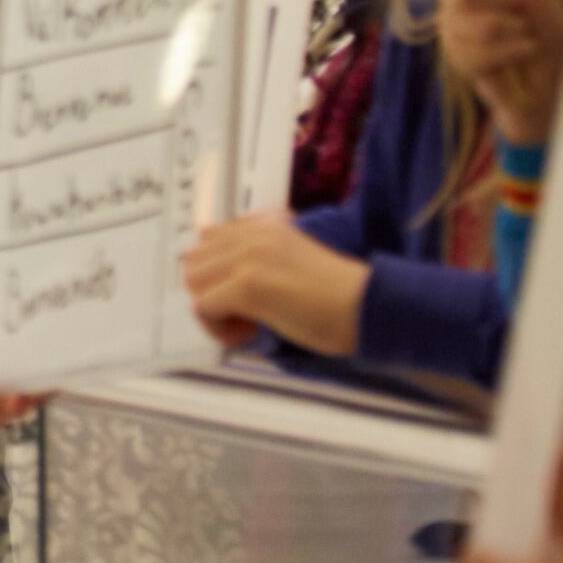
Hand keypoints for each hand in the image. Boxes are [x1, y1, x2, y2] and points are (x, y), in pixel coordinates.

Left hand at [181, 211, 367, 354]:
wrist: (368, 306)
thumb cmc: (341, 296)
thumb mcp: (294, 261)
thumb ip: (261, 261)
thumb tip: (226, 289)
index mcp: (265, 226)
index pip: (209, 239)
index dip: (217, 274)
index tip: (239, 298)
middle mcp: (252, 235)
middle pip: (193, 261)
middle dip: (208, 291)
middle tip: (240, 315)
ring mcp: (248, 258)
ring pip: (193, 282)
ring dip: (210, 308)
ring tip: (243, 326)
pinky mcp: (248, 285)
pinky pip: (202, 307)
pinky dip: (216, 327)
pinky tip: (245, 335)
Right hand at [430, 0, 562, 150]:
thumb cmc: (553, 30)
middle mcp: (455, 0)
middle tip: (522, 11)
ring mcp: (454, 32)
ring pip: (467, 21)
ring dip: (511, 30)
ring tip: (526, 39)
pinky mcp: (459, 62)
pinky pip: (474, 51)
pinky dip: (509, 53)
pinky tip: (520, 57)